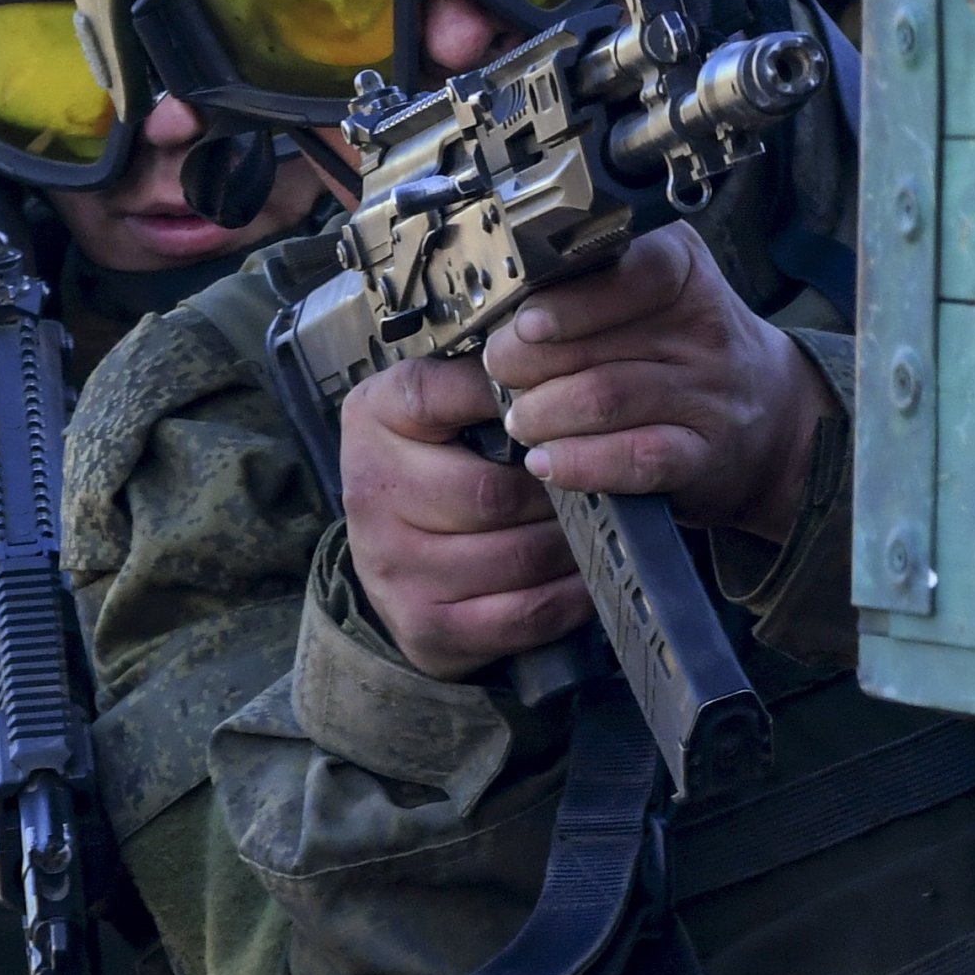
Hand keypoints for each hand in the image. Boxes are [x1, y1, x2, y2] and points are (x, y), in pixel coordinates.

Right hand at [340, 354, 583, 681]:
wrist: (395, 560)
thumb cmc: (435, 464)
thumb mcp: (440, 404)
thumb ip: (482, 375)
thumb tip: (557, 349)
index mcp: (373, 417)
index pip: (441, 394)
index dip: (513, 399)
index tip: (561, 397)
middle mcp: (371, 491)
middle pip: (494, 490)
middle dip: (560, 488)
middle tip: (602, 479)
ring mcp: (393, 566)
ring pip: (518, 555)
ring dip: (574, 542)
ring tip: (602, 524)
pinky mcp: (426, 626)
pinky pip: (525, 611)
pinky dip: (571, 594)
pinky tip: (589, 574)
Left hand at [479, 223, 825, 543]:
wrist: (774, 418)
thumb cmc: (688, 352)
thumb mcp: (654, 300)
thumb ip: (588, 294)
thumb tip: (498, 319)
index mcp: (684, 270)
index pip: (630, 270)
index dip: (569, 300)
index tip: (524, 321)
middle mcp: (703, 328)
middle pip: (599, 345)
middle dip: (531, 365)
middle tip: (500, 376)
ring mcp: (708, 394)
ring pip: (606, 398)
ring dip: (545, 414)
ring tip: (518, 421)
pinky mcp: (703, 454)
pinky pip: (634, 458)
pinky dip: (580, 462)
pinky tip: (546, 462)